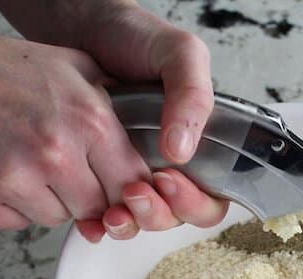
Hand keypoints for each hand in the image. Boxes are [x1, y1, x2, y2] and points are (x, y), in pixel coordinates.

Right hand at [0, 33, 151, 230]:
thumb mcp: (78, 72)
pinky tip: (9, 172)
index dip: (129, 189)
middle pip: (100, 209)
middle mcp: (56, 153)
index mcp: (89, 122)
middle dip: (91, 194)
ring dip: (53, 200)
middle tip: (70, 168)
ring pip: (61, 218)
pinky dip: (18, 205)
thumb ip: (118, 112)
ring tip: (33, 163)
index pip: (133, 185)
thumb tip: (151, 150)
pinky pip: (22, 222)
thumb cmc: (8, 70)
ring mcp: (18, 178)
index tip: (122, 187)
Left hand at [75, 3, 228, 241]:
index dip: (195, 201)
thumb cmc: (139, 40)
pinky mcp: (110, 178)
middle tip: (135, 192)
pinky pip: (115, 214)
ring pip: (149, 221)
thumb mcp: (180, 55)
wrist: (89, 30)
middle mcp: (177, 169)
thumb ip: (193, 97)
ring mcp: (143, 175)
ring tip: (111, 209)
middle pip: (181, 218)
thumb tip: (182, 150)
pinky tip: (94, 218)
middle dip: (160, 214)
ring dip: (133, 222)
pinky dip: (105, 223)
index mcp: (205, 150)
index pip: (213, 199)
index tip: (169, 178)